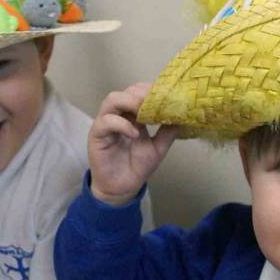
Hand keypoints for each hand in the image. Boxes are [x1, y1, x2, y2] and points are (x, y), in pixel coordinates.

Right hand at [88, 82, 178, 205]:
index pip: (138, 92)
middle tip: (156, 102)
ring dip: (130, 102)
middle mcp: (118, 115)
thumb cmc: (136, 166)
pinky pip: (106, 121)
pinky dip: (122, 124)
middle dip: (142, 94)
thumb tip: (183, 118)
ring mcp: (105, 123)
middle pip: (125, 91)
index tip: (166, 96)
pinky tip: (134, 134)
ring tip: (144, 112)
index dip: (150, 91)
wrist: (122, 188)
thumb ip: (167, 132)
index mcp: (131, 115)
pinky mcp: (96, 135)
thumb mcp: (158, 148)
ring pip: (112, 99)